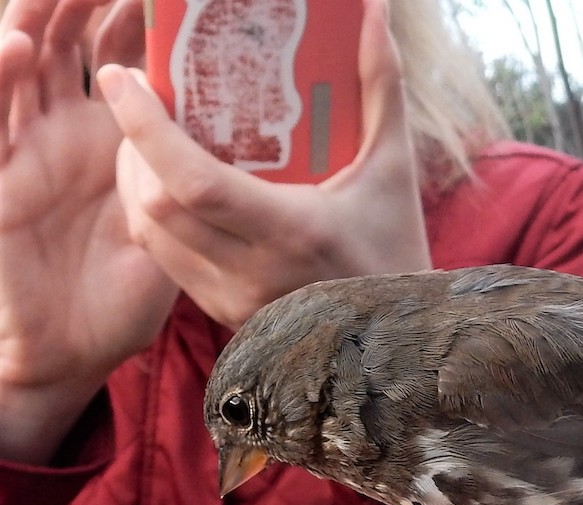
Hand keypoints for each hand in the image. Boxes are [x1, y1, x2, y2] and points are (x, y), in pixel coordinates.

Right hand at [0, 0, 176, 462]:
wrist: (67, 350)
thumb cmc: (126, 292)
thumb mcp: (186, 228)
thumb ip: (216, 183)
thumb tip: (284, 151)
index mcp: (110, 132)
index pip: (117, 45)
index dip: (135, 9)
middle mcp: (63, 126)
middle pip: (63, 31)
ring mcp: (23, 148)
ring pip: (18, 56)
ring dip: (35, 13)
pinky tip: (13, 45)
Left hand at [96, 0, 430, 329]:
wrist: (399, 332)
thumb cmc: (398, 247)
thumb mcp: (393, 167)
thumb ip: (381, 88)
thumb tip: (374, 13)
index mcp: (293, 232)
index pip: (190, 182)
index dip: (144, 128)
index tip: (121, 78)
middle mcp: (255, 273)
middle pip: (154, 207)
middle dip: (131, 149)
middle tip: (136, 105)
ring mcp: (235, 301)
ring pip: (150, 237)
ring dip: (135, 184)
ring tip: (146, 142)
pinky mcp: (226, 316)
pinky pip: (167, 262)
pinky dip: (155, 219)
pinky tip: (169, 188)